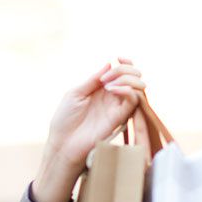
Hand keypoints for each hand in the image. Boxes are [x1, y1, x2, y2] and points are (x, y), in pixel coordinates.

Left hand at [32, 60, 145, 201]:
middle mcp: (113, 97)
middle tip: (105, 78)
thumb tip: (110, 63)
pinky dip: (127, 89)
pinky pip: (134, 100)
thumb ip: (93, 79)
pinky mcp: (121, 117)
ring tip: (108, 85)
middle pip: (133, 76)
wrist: (63, 143)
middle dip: (125, 69)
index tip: (119, 58)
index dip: (125, 63)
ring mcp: (118, 107)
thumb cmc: (65, 120)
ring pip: (138, 86)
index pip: (122, 72)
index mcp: (102, 89)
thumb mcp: (75, 93)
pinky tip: (112, 90)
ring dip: (127, 78)